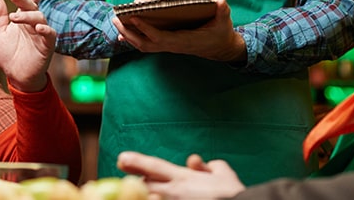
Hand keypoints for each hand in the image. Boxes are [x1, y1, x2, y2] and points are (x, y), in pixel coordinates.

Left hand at [0, 0, 54, 91]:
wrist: (16, 76)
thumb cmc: (10, 55)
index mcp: (23, 18)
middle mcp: (34, 23)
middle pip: (33, 6)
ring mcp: (42, 34)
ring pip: (40, 18)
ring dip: (28, 16)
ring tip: (15, 18)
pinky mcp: (47, 46)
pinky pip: (50, 34)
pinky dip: (45, 30)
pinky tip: (38, 28)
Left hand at [111, 0, 246, 63]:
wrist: (221, 47)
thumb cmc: (221, 31)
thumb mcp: (224, 20)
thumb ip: (222, 10)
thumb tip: (221, 0)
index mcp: (184, 40)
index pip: (160, 37)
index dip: (146, 28)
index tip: (133, 17)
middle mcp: (173, 45)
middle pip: (146, 43)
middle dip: (129, 32)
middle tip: (115, 18)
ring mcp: (169, 46)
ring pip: (143, 45)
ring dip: (128, 34)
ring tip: (116, 21)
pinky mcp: (167, 43)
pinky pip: (146, 43)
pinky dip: (134, 38)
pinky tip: (123, 31)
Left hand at [117, 151, 244, 199]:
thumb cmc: (232, 194)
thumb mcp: (223, 174)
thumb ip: (209, 165)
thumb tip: (196, 161)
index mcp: (183, 177)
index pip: (154, 166)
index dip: (136, 161)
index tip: (121, 158)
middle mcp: (173, 192)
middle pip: (145, 185)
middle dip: (139, 183)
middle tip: (135, 183)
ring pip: (149, 199)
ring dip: (148, 196)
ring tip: (152, 193)